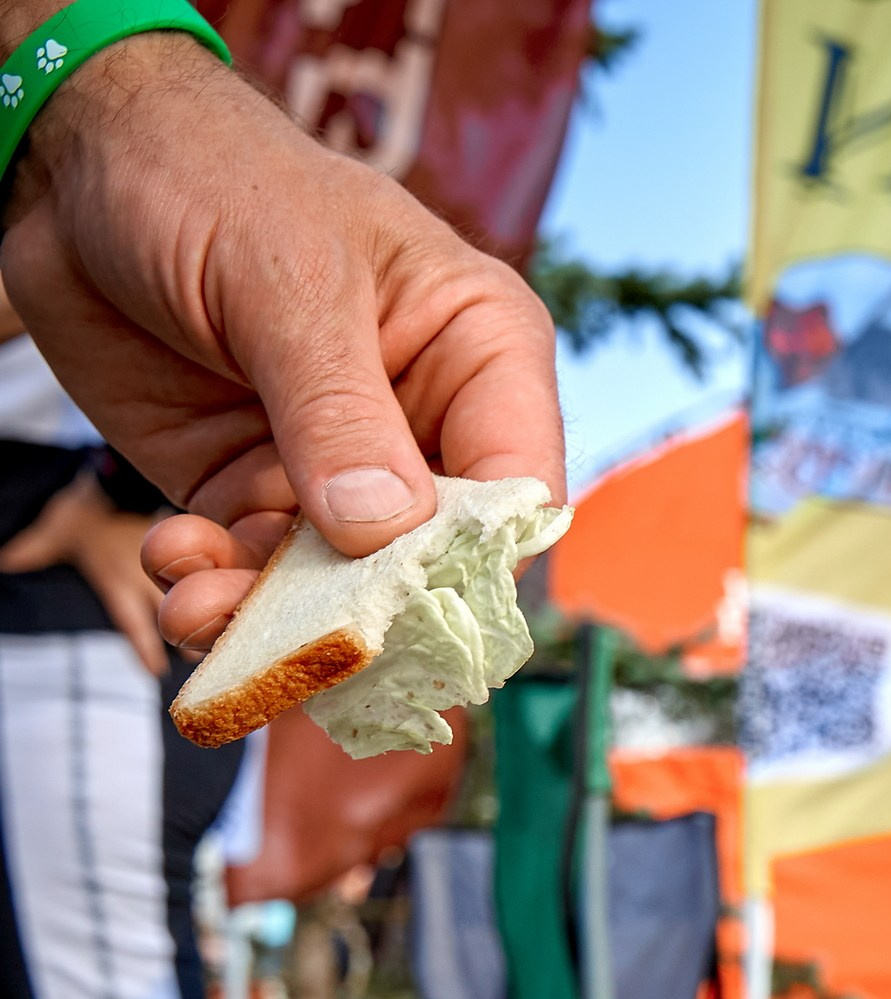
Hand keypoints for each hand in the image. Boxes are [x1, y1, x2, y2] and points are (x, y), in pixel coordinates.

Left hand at [0, 31, 563, 654]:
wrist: (75, 164)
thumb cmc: (212, 177)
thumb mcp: (286, 279)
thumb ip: (338, 409)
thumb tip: (386, 532)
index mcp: (480, 355)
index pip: (517, 488)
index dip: (475, 560)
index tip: (404, 603)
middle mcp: (425, 427)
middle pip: (431, 564)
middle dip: (363, 612)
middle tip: (299, 643)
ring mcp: (336, 470)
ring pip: (335, 591)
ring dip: (269, 620)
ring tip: (200, 606)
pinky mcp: (250, 493)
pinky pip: (252, 579)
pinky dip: (212, 595)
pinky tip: (174, 564)